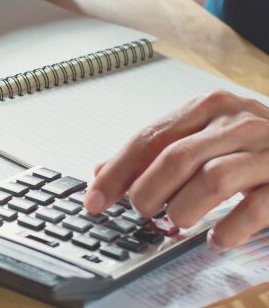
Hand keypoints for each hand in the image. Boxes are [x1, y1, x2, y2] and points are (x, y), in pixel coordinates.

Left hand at [85, 90, 268, 247]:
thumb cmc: (254, 144)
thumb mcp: (204, 136)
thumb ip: (157, 151)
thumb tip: (102, 173)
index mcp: (208, 107)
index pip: (150, 137)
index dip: (117, 171)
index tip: (95, 198)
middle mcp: (237, 122)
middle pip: (176, 157)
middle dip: (148, 191)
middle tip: (140, 211)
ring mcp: (266, 151)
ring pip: (212, 180)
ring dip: (184, 208)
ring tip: (176, 221)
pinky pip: (256, 207)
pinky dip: (230, 228)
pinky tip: (217, 238)